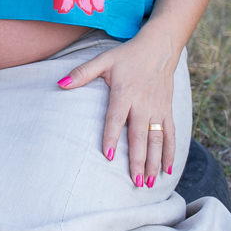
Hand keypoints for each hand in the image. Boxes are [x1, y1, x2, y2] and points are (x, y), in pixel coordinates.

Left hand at [57, 28, 179, 188]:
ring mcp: (158, 109)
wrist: (159, 48)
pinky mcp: (168, 111)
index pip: (116, 119)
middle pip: (139, 136)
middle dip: (137, 160)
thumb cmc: (127, 56)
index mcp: (124, 93)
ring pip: (157, 140)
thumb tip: (60, 83)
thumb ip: (82, 73)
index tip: (107, 156)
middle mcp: (143, 104)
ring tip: (148, 182)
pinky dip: (169, 153)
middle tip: (134, 182)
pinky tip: (167, 169)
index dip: (111, 137)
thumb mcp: (103, 60)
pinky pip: (170, 135)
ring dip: (153, 162)